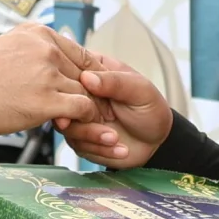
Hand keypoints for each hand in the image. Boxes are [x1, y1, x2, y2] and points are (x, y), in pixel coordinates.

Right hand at [0, 23, 103, 155]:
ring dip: (87, 109)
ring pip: (87, 92)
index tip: (88, 91)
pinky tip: (70, 126)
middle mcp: (47, 50)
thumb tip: (51, 66)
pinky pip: (82, 109)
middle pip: (87, 74)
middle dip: (90, 94)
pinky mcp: (46, 101)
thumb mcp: (7, 49)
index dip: (89, 75)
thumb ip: (33, 53)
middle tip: (89, 111)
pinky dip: (83, 120)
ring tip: (78, 122)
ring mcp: (48, 75)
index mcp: (38, 34)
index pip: (81, 53)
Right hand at [61, 53, 173, 168]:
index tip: (88, 98)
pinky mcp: (80, 137)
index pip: (69, 69)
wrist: (157, 142)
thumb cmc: (151, 110)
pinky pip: (78, 144)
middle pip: (62, 99)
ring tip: (114, 138)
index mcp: (94, 72)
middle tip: (105, 120)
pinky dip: (99, 149)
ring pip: (66, 125)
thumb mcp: (140, 90)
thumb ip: (115, 82)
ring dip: (91, 135)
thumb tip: (87, 77)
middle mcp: (82, 93)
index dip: (75, 85)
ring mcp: (79, 116)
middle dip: (81, 114)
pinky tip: (119, 148)